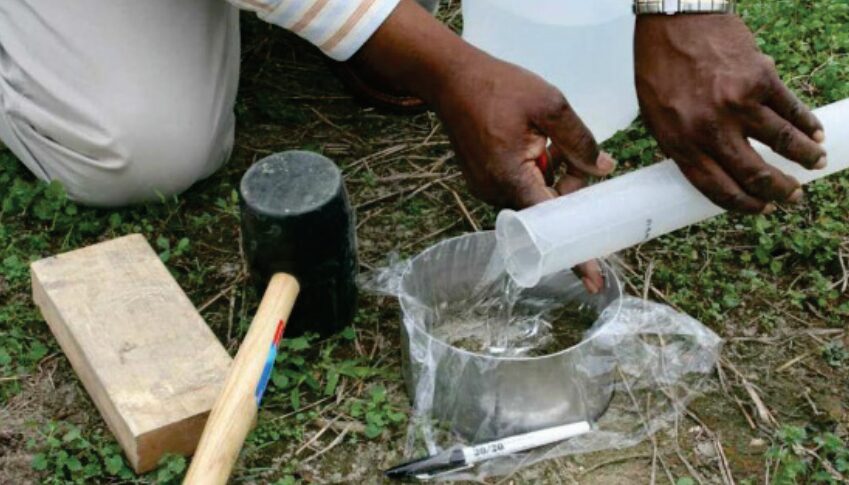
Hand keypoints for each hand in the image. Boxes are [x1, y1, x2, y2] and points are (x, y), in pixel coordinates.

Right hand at [354, 0, 614, 291]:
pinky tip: (538, 144)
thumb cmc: (498, 87)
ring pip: (535, 198)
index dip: (576, 255)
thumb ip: (580, 141)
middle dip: (570, 192)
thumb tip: (604, 169)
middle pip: (548, 211)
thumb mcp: (550, 105)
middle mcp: (496, 192)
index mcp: (512, 178)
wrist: (450, 79)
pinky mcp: (483, 180)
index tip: (595, 283)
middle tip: (583, 160)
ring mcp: (486, 188)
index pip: (552, 226)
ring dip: (553, 179)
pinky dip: (537, 174)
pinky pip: (520, 188)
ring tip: (551, 140)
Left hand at [635, 14, 826, 213]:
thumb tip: (714, 171)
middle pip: (755, 174)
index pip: (718, 188)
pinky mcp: (761, 79)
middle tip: (793, 196)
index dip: (744, 204)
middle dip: (780, 190)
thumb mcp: (656, 117)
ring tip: (815, 164)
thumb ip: (683, 145)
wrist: (674, 20)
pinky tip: (816, 134)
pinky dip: (808, 124)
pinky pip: (792, 109)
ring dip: (805, 157)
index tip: (760, 208)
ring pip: (782, 143)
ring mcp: (738, 104)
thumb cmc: (659, 69)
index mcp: (680, 143)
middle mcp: (710, 129)